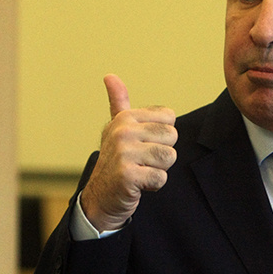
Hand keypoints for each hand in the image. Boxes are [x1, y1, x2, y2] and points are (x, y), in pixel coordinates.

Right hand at [80, 74, 177, 231]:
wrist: (101, 197)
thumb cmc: (116, 161)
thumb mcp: (117, 128)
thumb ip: (119, 102)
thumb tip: (110, 76)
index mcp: (125, 118)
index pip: (170, 119)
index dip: (162, 136)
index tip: (143, 145)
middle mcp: (122, 131)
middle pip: (172, 137)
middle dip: (162, 154)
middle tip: (142, 161)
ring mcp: (123, 153)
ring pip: (169, 157)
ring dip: (159, 169)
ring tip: (141, 171)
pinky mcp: (127, 175)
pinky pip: (161, 177)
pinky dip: (153, 185)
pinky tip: (138, 184)